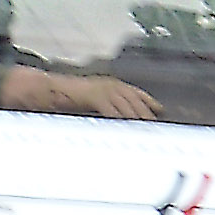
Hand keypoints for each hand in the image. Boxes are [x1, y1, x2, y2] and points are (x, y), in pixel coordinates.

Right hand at [3, 68, 163, 119]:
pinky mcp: (96, 97)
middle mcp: (112, 84)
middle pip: (135, 102)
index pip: (137, 93)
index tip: (160, 110)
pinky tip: (126, 127)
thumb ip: (110, 102)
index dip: (149, 102)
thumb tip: (124, 115)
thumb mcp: (96, 95)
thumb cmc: (73, 95)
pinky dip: (120, 119)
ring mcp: (104, 89)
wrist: (53, 89)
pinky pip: (112, 110)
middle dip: (146, 115)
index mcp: (113, 83)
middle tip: (154, 127)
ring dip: (136, 119)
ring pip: (127, 107)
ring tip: (145, 130)